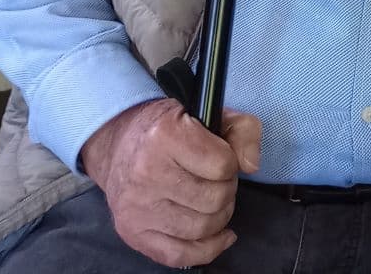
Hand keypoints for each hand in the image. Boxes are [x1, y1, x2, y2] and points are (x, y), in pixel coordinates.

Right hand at [80, 97, 261, 267]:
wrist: (120, 146)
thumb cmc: (172, 129)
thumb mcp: (211, 114)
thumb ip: (244, 131)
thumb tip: (251, 165)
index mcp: (165, 135)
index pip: (223, 164)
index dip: (231, 162)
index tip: (221, 157)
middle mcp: (146, 172)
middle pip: (215, 200)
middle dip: (226, 190)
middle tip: (216, 180)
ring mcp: (137, 207)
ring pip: (202, 229)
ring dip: (218, 216)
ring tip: (210, 199)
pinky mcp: (132, 232)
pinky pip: (180, 256)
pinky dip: (206, 249)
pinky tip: (217, 235)